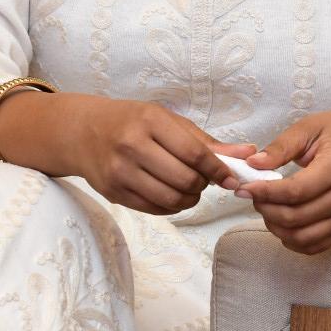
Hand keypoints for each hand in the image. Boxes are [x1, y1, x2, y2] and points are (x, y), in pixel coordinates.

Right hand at [68, 96, 255, 215]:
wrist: (83, 132)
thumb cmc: (132, 122)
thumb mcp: (167, 121)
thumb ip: (205, 141)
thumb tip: (247, 154)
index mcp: (150, 121)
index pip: (194, 153)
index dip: (218, 170)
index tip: (231, 178)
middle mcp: (132, 146)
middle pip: (185, 180)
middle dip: (202, 185)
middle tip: (202, 179)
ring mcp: (120, 172)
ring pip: (171, 199)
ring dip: (189, 199)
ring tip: (188, 188)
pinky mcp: (114, 193)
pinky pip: (155, 209)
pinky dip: (171, 206)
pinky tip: (170, 194)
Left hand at [235, 111, 330, 254]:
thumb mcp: (310, 127)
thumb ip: (281, 147)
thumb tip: (253, 165)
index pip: (296, 191)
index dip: (266, 193)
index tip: (244, 187)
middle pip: (297, 217)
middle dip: (265, 209)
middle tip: (251, 194)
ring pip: (303, 237)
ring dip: (276, 227)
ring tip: (265, 207)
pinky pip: (315, 246)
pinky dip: (292, 241)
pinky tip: (281, 223)